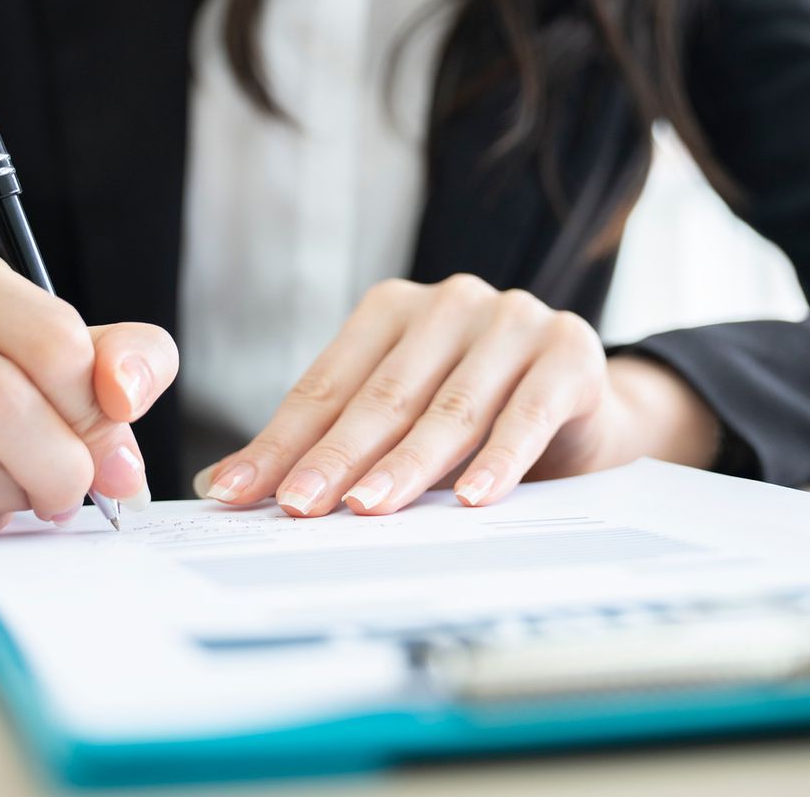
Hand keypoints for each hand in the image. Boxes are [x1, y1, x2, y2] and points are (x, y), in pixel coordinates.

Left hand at [193, 274, 719, 517]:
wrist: (586, 408)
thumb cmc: (477, 417)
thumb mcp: (400, 424)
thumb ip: (326, 444)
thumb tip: (223, 486)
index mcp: (395, 310)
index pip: (327, 384)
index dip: (283, 442)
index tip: (238, 493)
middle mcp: (453, 302)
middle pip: (384, 393)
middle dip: (336, 456)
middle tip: (299, 506)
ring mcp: (515, 321)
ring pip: (451, 405)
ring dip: (407, 463)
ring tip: (368, 508)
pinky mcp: (572, 352)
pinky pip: (527, 413)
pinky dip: (498, 459)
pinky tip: (471, 498)